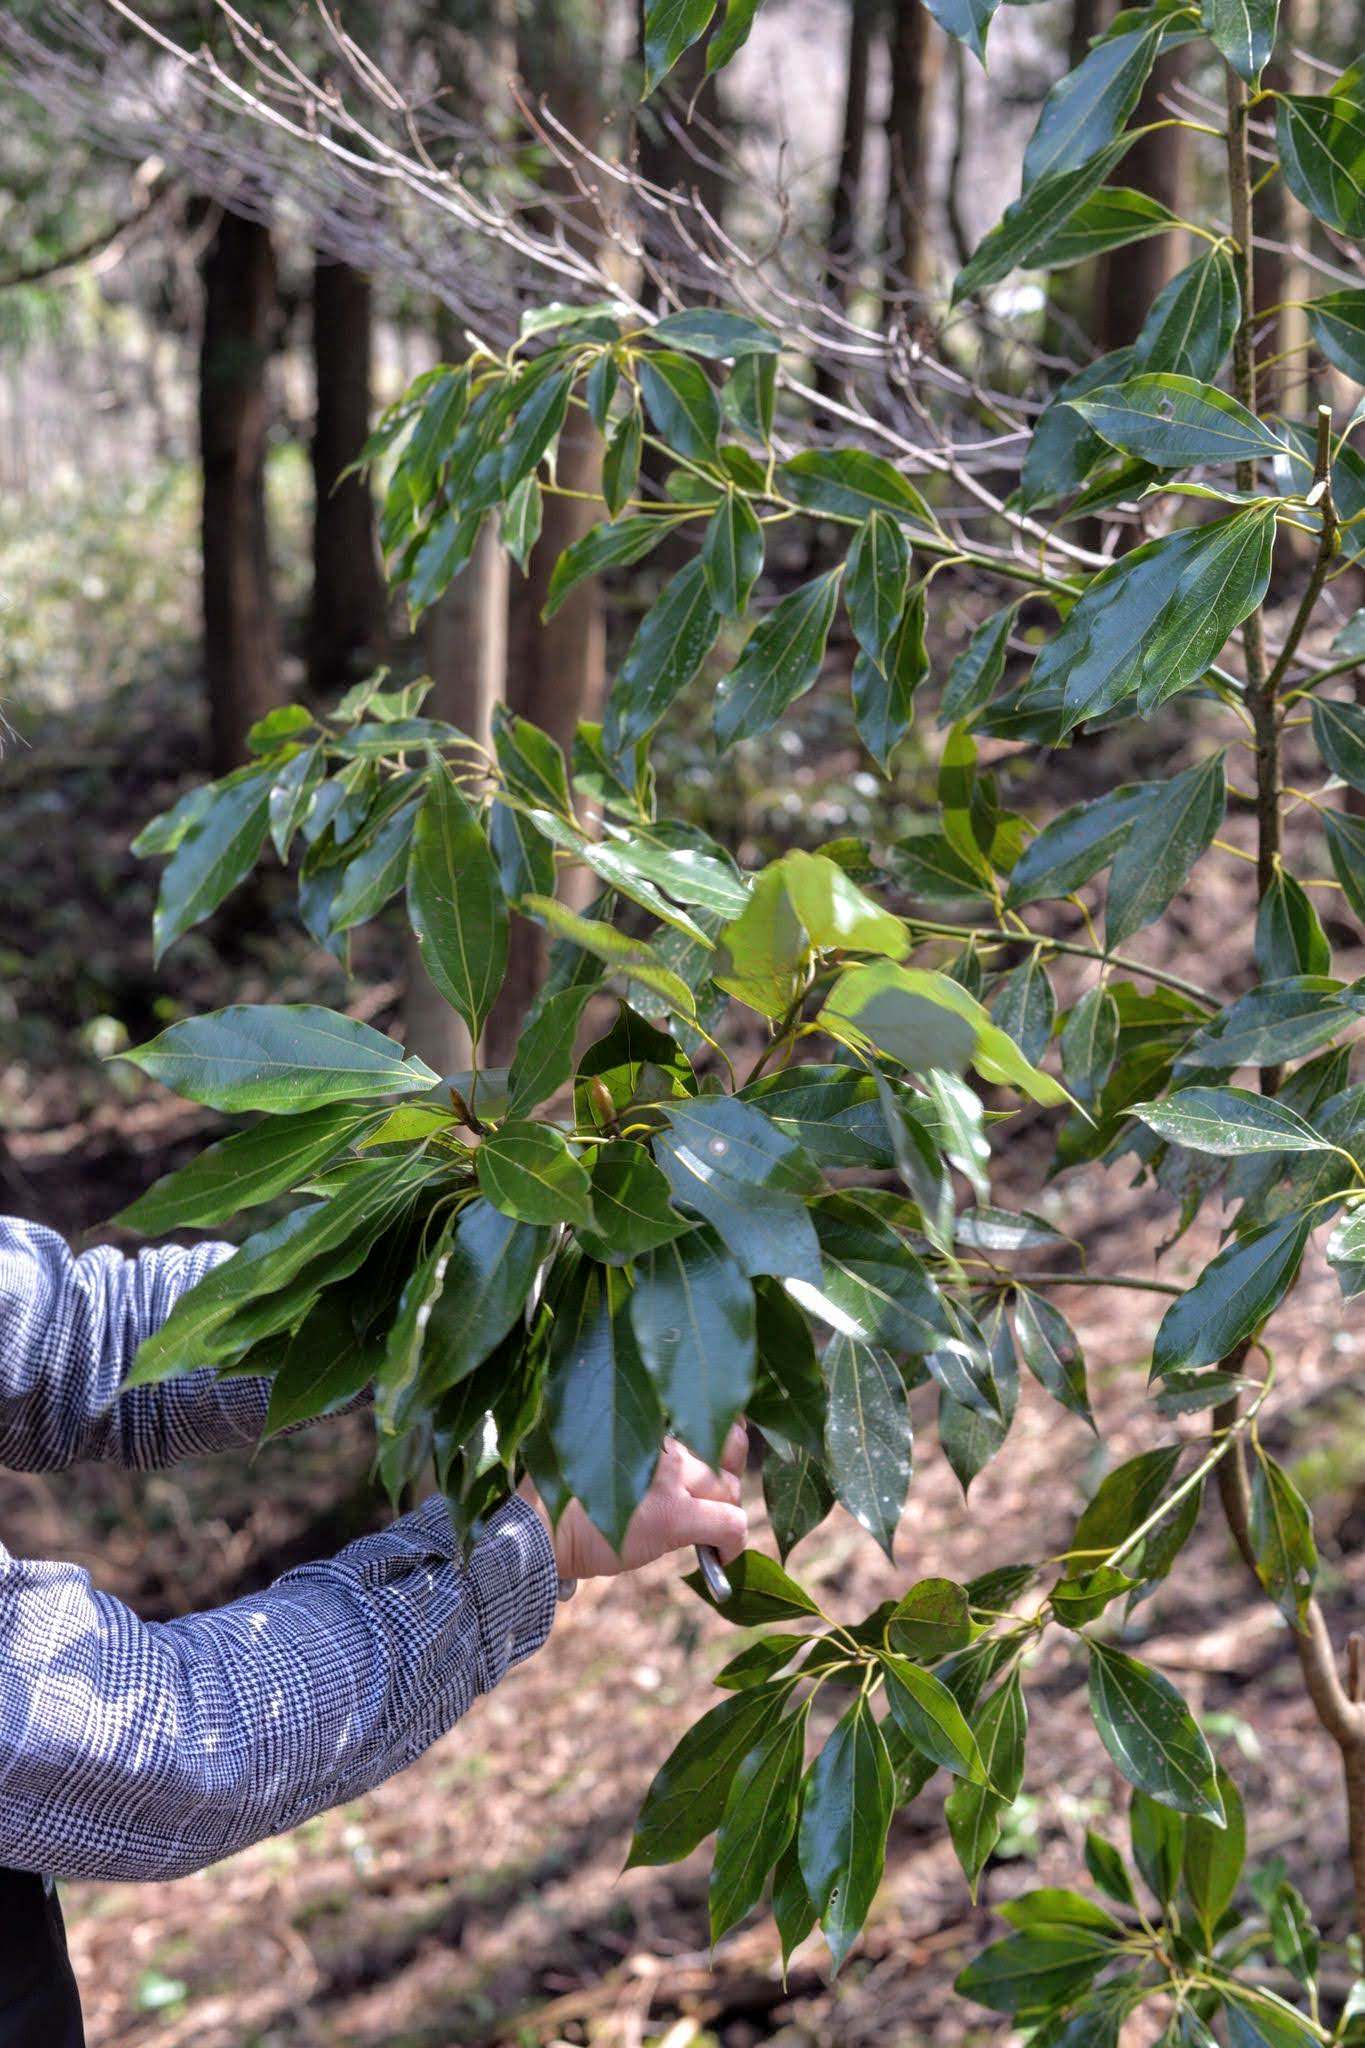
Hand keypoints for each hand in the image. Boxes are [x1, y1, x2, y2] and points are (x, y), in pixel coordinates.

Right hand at [521, 1423, 747, 1581]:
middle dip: (729, 1472)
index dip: (718, 1438)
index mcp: (644, 1418)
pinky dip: (734, 1542)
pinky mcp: (673, 1515)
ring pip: (730, 1486)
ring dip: (726, 1508)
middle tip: (714, 1499)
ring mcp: (670, 1476)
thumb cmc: (556, 1497)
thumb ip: (634, 1448)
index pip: (704, 1412)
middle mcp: (662, 1439)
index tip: (715, 1459)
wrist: (535, 1530)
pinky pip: (730, 1522)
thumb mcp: (596, 1453)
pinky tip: (722, 1558)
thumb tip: (668, 1471)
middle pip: (727, 1445)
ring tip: (708, 1531)